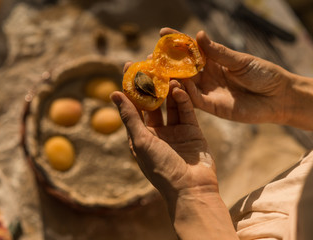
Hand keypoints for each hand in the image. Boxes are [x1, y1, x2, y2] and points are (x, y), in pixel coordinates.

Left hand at [111, 79, 237, 239]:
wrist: (191, 188)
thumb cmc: (161, 168)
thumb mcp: (141, 141)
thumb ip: (129, 116)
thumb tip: (113, 93)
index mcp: (141, 135)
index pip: (134, 105)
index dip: (130, 86)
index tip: (129, 65)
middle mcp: (157, 131)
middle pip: (152, 101)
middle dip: (151, 83)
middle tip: (150, 62)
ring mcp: (175, 130)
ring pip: (170, 103)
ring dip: (168, 88)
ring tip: (166, 71)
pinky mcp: (192, 129)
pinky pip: (186, 110)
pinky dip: (182, 98)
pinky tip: (179, 88)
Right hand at [160, 28, 292, 124]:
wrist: (276, 97)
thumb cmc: (262, 74)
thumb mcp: (240, 60)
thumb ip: (218, 52)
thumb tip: (199, 35)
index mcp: (213, 60)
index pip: (191, 49)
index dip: (176, 41)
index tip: (162, 33)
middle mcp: (207, 75)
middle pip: (182, 68)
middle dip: (166, 62)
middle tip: (151, 57)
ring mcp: (207, 90)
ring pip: (184, 84)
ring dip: (170, 79)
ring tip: (156, 72)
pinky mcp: (211, 106)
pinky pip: (193, 100)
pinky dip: (183, 93)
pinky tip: (174, 86)